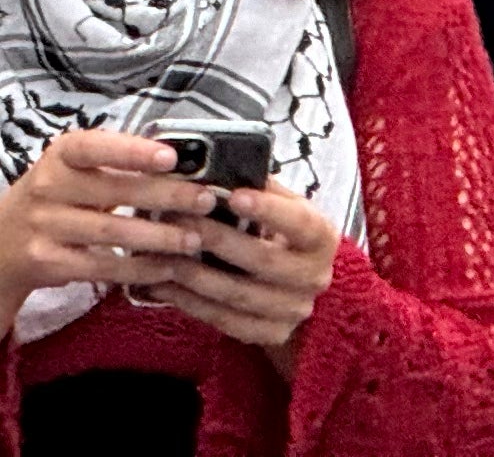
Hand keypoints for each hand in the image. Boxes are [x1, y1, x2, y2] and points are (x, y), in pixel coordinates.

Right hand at [0, 129, 208, 320]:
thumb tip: (187, 160)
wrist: (3, 243)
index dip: (132, 151)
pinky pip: (101, 267)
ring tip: (196, 239)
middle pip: (113, 192)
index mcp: (60, 156)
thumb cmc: (60, 195)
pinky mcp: (48, 262)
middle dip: (165, 196)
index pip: (94, 146)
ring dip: (159, 237)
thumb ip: (121, 164)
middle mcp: (47, 187)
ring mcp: (44, 227)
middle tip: (206, 201)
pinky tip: (169, 268)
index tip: (172, 157)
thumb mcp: (78, 170)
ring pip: (110, 232)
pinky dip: (138, 268)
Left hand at [147, 180, 338, 354]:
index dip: (269, 210)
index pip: (300, 223)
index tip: (234, 196)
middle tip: (180, 221)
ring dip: (195, 275)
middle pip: (263, 261)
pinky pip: (223, 321)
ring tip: (163, 254)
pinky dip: (189, 303)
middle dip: (218, 240)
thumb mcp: (285, 213)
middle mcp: (315, 277)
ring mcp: (293, 310)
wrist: (296, 292)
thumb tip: (223, 166)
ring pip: (237, 295)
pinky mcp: (269, 335)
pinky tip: (162, 286)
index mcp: (322, 239)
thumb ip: (264, 194)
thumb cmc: (283, 241)